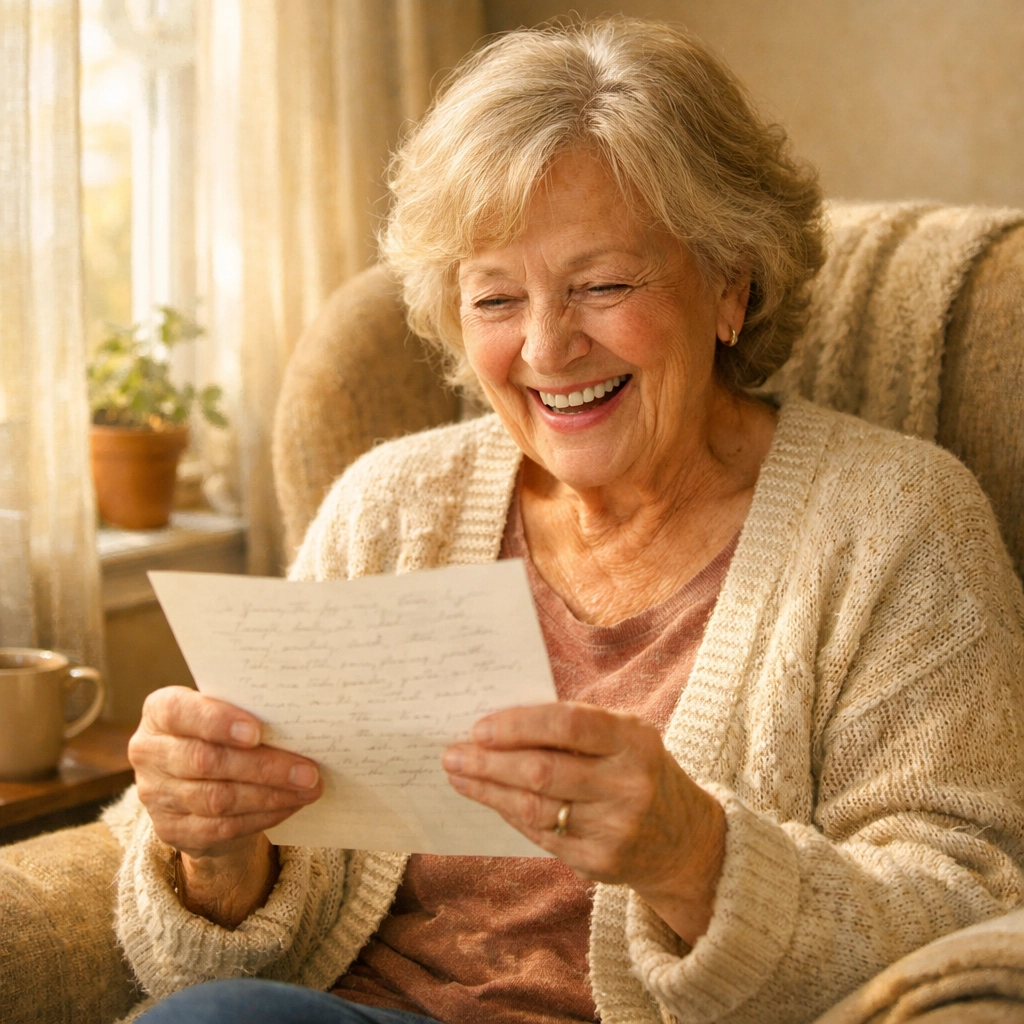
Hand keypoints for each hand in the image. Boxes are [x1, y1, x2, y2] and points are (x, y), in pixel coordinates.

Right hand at [129, 686, 322, 925]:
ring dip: (269, 795)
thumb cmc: (221, 734)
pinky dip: (261, 816)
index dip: (218, 722)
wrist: (196, 780)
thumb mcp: (225, 715)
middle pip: (206, 761)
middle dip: (263, 767)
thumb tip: (301, 723)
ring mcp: (156, 794)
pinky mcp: (171, 829)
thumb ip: (248, 713)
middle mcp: (150, 751)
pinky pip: (221, 827)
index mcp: (161, 712)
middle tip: (308, 771)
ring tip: (308, 789)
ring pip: (216, 799)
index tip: (257, 732)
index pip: (182, 712)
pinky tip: (289, 805)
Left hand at [443, 702, 724, 945]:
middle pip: (543, 772)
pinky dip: (510, 813)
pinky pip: (540, 835)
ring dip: (488, 791)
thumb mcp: (626, 736)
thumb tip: (502, 722)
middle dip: (489, 762)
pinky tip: (489, 799)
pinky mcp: (600, 862)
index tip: (480, 727)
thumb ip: (576, 727)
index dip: (520, 725)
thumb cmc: (640, 770)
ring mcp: (614, 829)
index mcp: (634, 741)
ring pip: (535, 808)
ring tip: (459, 776)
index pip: (569, 725)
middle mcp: (627, 785)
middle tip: (452, 754)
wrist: (687, 840)